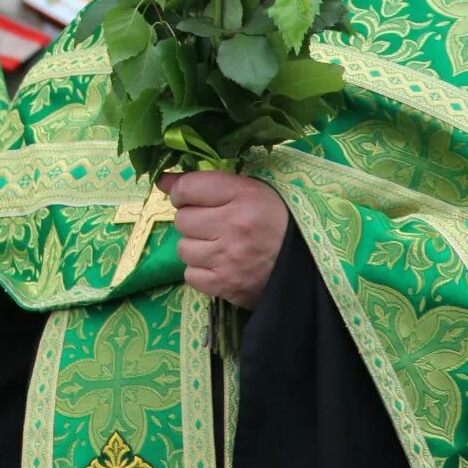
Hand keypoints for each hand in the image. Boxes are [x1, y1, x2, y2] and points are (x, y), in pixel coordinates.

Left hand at [158, 171, 288, 308]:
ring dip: (195, 246)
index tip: (190, 197)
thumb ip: (207, 182)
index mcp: (243, 195)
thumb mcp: (251, 191)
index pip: (188, 188)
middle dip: (192, 220)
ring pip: (182, 248)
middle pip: (182, 219)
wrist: (306, 267)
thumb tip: (161, 181)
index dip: (182, 192)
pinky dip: (200, 270)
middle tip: (211, 224)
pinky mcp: (224, 285)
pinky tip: (218, 264)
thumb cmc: (276, 221)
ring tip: (216, 245)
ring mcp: (227, 258)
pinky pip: (190, 274)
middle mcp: (233, 226)